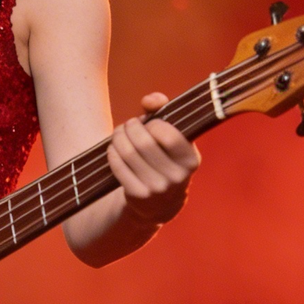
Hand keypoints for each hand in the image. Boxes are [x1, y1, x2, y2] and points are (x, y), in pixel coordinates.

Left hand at [107, 92, 200, 228]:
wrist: (161, 203)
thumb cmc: (166, 159)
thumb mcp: (173, 138)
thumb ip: (163, 111)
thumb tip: (149, 100)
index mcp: (190, 160)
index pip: (168, 135)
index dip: (153, 123)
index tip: (149, 122)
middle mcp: (177, 177)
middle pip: (143, 143)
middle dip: (131, 127)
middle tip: (129, 124)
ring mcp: (157, 188)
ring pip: (128, 153)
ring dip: (119, 137)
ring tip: (119, 133)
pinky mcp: (138, 195)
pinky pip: (118, 167)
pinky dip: (113, 153)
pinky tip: (114, 148)